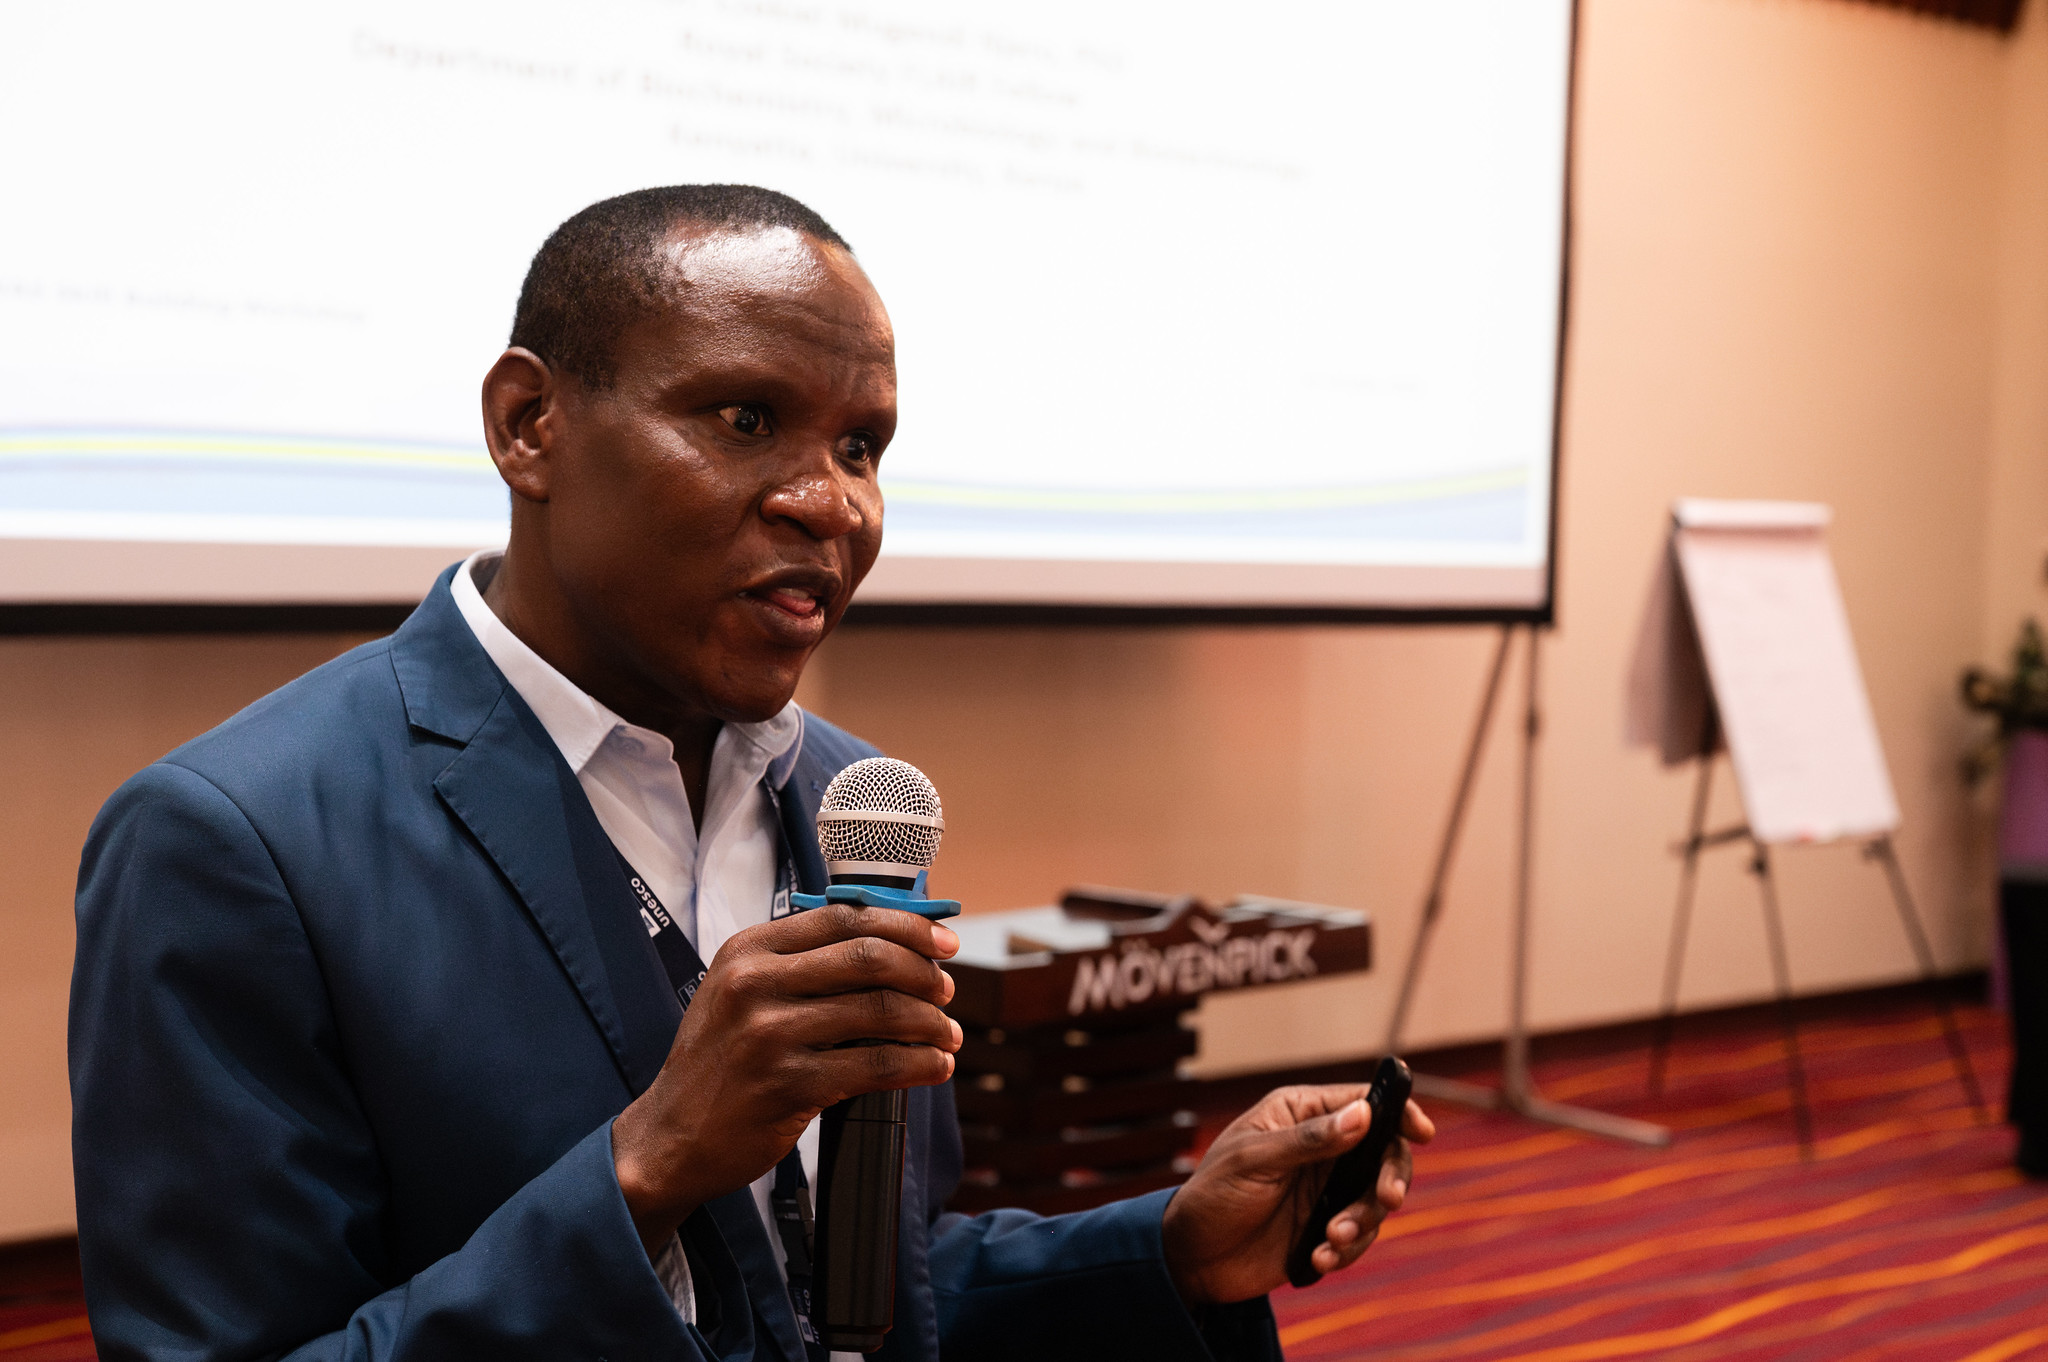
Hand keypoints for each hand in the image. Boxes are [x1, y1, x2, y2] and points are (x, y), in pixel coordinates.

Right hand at [610, 905, 962, 1256]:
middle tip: (947, 990)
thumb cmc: (720, 1062)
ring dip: (930, 1022)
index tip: (942, 941)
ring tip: (949, 1034)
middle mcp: (754, 984)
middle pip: (868, 957)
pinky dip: (919, 1064)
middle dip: (924, 972)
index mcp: (748, 950)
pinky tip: (935, 1067)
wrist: (671, 1137)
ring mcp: (770, 1035)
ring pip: (879, 1011)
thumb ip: (800, 964)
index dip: (906, 925)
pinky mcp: (788, 1086)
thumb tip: (891, 944)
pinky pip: (876, 1065)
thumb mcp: (740, 993)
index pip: (844, 917)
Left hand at [1160, 1085, 1434, 1306]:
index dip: (1398, 1112)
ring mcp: (1325, 1189)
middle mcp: (1321, 1148)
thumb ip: (1309, 1140)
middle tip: (1385, 1199)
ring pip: (1374, 1200)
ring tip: (1329, 1241)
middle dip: (1389, 1177)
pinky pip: (1358, 1237)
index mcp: (1300, 1114)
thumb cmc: (1211, 1195)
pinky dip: (1346, 1251)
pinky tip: (1317, 1258)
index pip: (1362, 1102)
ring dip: (1361, 1223)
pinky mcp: (1325, 1228)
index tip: (1421, 1132)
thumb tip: (1363, 1114)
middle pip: (1383, 1153)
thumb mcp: (1254, 1161)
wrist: (1190, 1259)